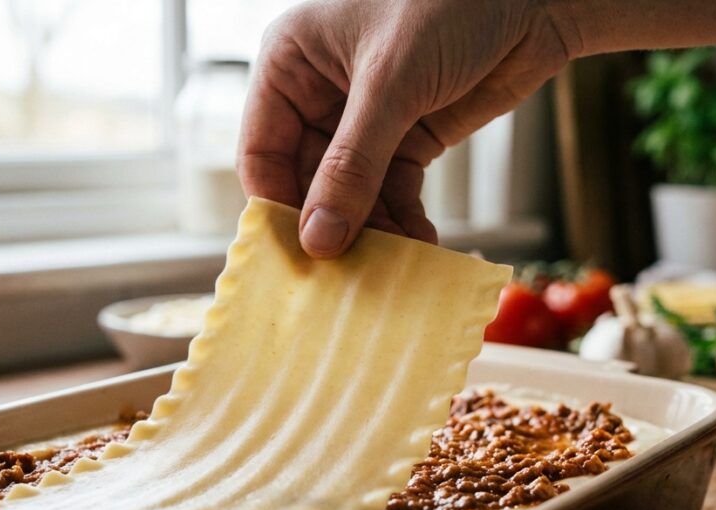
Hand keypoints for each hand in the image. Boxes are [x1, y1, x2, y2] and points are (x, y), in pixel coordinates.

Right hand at [237, 0, 573, 257]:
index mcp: (291, 62)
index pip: (262, 151)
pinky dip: (403, 223)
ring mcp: (365, 119)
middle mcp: (319, 93)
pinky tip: (419, 249)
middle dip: (330, 227)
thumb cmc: (453, 4)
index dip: (277, 207)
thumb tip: (318, 239)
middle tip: (346, 277)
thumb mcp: (393, 83)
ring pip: (351, 196)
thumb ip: (353, 164)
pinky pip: (391, 193)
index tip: (297, 259)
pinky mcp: (407, 137)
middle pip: (305, 182)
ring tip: (390, 270)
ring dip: (371, 233)